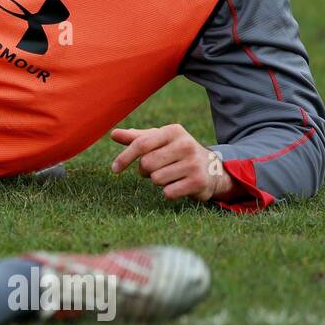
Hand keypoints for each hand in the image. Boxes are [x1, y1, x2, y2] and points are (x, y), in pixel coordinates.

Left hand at [110, 124, 233, 202]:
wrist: (211, 169)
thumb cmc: (177, 152)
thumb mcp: (159, 141)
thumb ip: (137, 138)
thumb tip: (113, 134)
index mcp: (173, 131)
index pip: (141, 144)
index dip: (125, 158)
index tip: (114, 169)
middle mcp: (186, 144)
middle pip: (146, 164)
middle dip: (146, 170)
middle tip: (157, 168)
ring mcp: (194, 163)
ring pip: (156, 179)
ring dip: (158, 181)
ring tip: (170, 175)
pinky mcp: (198, 182)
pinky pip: (168, 192)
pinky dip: (168, 192)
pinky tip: (178, 185)